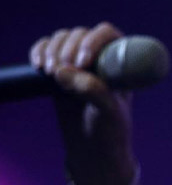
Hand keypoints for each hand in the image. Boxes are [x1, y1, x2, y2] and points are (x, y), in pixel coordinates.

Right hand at [30, 22, 136, 184]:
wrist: (93, 150)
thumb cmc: (110, 131)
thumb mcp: (109, 112)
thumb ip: (93, 90)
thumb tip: (63, 70)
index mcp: (121, 64)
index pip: (108, 35)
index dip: (92, 42)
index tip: (82, 62)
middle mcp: (101, 59)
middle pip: (80, 34)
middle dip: (66, 48)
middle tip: (59, 71)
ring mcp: (79, 63)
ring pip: (62, 39)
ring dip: (52, 50)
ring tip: (50, 73)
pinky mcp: (60, 70)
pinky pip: (45, 48)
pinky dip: (39, 51)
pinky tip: (38, 66)